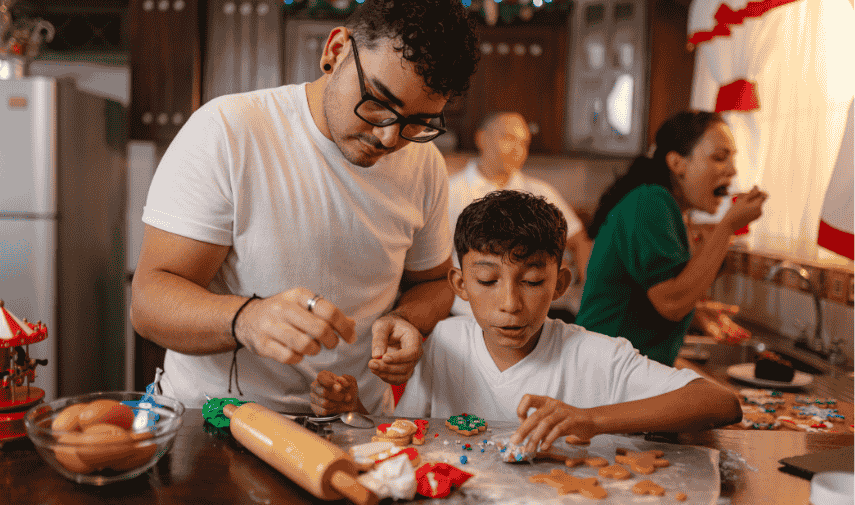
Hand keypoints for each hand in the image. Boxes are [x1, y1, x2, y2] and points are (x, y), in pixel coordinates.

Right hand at [234, 288, 355, 364]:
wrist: (246, 318)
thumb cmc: (283, 312)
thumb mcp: (303, 304)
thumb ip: (327, 314)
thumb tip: (352, 325)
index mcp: (297, 295)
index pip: (328, 310)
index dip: (344, 326)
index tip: (351, 337)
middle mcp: (283, 308)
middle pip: (319, 329)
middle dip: (332, 341)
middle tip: (332, 344)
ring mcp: (271, 326)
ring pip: (305, 345)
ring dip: (315, 350)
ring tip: (314, 347)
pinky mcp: (263, 344)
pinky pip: (290, 357)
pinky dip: (299, 358)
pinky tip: (298, 352)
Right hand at [310, 370, 358, 415]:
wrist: (349, 403)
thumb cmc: (348, 390)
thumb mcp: (351, 382)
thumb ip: (347, 379)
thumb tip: (339, 379)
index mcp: (323, 376)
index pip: (322, 377)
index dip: (331, 383)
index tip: (339, 387)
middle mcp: (316, 385)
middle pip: (324, 392)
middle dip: (337, 396)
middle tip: (345, 397)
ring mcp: (313, 396)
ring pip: (324, 403)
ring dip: (337, 404)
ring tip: (341, 402)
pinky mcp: (314, 407)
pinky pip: (323, 411)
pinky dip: (332, 410)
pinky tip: (336, 407)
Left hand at [368, 313, 423, 384]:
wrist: (394, 328)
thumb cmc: (389, 324)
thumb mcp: (382, 325)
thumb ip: (379, 338)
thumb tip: (377, 355)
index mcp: (414, 338)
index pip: (412, 352)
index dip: (399, 358)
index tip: (384, 358)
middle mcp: (416, 352)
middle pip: (407, 366)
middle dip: (388, 367)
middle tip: (371, 363)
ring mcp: (411, 362)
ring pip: (403, 375)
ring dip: (387, 375)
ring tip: (372, 367)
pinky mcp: (405, 369)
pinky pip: (399, 379)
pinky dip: (387, 378)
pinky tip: (377, 371)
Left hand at [511, 395, 597, 453]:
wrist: (590, 421)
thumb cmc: (567, 421)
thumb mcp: (550, 420)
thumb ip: (538, 425)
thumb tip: (522, 435)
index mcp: (545, 401)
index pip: (527, 398)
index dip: (521, 410)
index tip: (520, 422)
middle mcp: (553, 404)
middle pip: (535, 415)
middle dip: (523, 429)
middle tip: (515, 441)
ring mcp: (563, 411)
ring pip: (545, 423)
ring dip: (535, 437)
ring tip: (529, 449)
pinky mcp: (573, 420)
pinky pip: (558, 429)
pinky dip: (549, 439)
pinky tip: (544, 447)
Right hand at [723, 186, 767, 233]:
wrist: (730, 225)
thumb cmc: (734, 212)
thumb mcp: (742, 200)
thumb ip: (751, 193)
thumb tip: (757, 187)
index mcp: (758, 206)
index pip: (763, 195)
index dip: (758, 192)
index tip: (750, 191)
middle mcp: (760, 211)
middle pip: (759, 199)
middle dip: (751, 196)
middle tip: (739, 196)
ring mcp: (757, 215)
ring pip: (755, 204)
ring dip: (748, 201)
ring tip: (738, 202)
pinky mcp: (754, 218)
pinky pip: (753, 209)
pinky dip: (748, 206)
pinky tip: (740, 207)